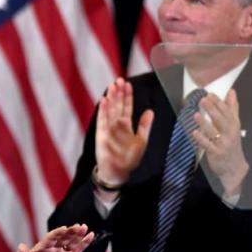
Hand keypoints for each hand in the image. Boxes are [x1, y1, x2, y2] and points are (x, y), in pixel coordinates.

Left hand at [15, 224, 94, 251]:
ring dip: (78, 235)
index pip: (50, 238)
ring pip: (71, 242)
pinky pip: (77, 250)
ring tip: (84, 227)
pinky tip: (91, 235)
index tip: (64, 228)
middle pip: (63, 238)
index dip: (57, 233)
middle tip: (78, 226)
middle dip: (70, 232)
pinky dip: (84, 243)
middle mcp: (53, 247)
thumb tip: (21, 246)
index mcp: (43, 247)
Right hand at [95, 78, 153, 192]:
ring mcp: (108, 129)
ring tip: (112, 86)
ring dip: (111, 98)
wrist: (118, 172)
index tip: (128, 84)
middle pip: (117, 105)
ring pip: (110, 110)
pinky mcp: (101, 135)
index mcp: (126, 125)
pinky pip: (102, 120)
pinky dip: (102, 111)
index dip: (127, 96)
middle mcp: (116, 125)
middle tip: (119, 79)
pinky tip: (103, 100)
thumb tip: (150, 111)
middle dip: (118, 93)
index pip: (126, 107)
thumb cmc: (129, 158)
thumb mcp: (141, 141)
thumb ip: (144, 126)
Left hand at [191, 89, 248, 196]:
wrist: (234, 166)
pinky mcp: (216, 153)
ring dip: (205, 123)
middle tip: (203, 100)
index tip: (210, 94)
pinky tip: (194, 132)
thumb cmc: (232, 142)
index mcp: (234, 125)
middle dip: (213, 110)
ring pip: (214, 132)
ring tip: (196, 114)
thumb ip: (232, 108)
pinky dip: (201, 139)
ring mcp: (223, 144)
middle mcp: (230, 133)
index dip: (219, 103)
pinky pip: (208, 145)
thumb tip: (231, 91)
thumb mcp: (233, 124)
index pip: (227, 112)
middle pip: (221, 120)